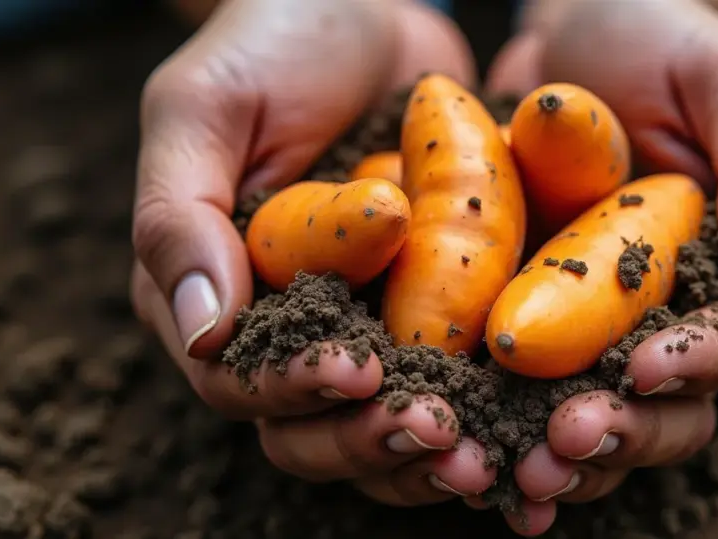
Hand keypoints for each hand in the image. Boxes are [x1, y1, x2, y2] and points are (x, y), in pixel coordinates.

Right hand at [130, 0, 493, 505]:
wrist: (370, 7)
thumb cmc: (271, 45)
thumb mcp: (205, 109)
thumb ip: (178, 217)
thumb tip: (200, 332)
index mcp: (222, 298)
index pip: (241, 380)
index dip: (293, 390)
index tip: (356, 373)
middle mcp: (296, 329)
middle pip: (319, 429)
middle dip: (372, 439)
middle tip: (438, 431)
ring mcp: (373, 325)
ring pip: (392, 425)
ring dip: (436, 450)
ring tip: (487, 454)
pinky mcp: (441, 312)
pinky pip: (466, 380)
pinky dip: (495, 412)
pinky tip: (539, 425)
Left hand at [483, 0, 717, 532]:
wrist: (563, 35)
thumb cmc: (656, 38)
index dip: (700, 364)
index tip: (644, 369)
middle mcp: (665, 317)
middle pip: (665, 408)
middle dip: (620, 432)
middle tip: (565, 443)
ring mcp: (589, 331)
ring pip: (588, 420)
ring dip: (551, 454)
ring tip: (509, 471)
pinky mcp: (519, 327)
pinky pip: (510, 395)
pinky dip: (488, 428)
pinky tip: (456, 455)